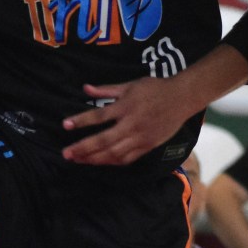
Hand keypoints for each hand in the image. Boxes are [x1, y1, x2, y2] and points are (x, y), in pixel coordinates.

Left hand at [61, 76, 191, 164]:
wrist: (182, 98)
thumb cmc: (154, 88)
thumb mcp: (129, 85)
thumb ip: (106, 89)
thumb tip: (85, 88)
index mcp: (126, 107)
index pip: (99, 116)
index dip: (81, 121)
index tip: (65, 125)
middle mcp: (132, 124)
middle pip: (104, 140)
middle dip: (83, 148)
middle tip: (66, 154)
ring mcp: (141, 138)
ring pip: (114, 153)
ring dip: (94, 159)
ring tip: (78, 160)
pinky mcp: (148, 146)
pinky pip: (128, 158)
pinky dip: (112, 162)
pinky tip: (100, 163)